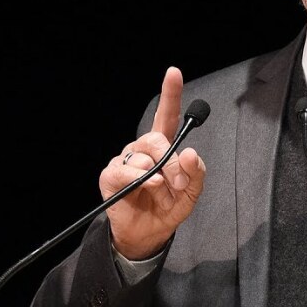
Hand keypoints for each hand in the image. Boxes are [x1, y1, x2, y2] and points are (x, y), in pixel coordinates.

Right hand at [99, 66, 206, 259]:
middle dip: (174, 163)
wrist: (149, 234)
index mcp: (163, 147)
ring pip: (144, 155)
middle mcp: (142, 148)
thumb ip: (196, 172)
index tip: (174, 73)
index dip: (170, 93)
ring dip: (159, 179)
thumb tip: (189, 152)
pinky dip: (140, 179)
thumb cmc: (168, 207)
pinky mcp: (110, 175)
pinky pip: (125, 170)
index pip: (167, 115)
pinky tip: (147, 187)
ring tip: (162, 196)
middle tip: (179, 185)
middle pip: (157, 139)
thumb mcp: (192, 192)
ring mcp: (125, 160)